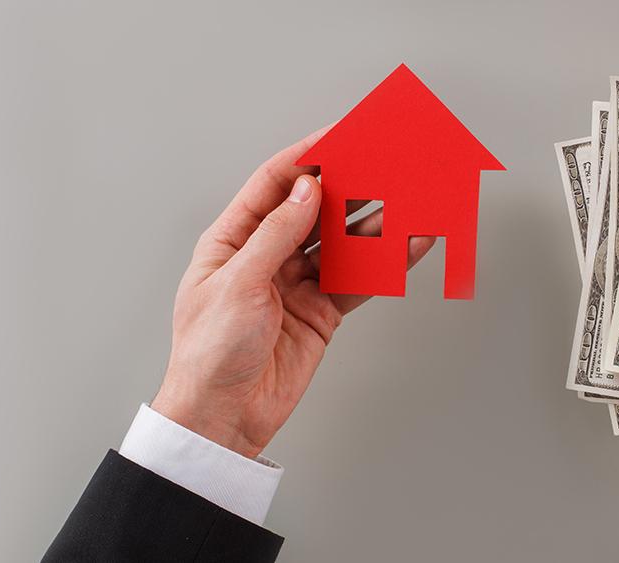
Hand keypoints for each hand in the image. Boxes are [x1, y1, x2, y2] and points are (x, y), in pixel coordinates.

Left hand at [151, 128, 434, 457]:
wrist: (224, 417)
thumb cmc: (209, 353)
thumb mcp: (238, 284)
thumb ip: (277, 235)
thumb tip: (306, 192)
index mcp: (234, 240)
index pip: (274, 184)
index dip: (307, 156)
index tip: (340, 135)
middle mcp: (267, 256)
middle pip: (315, 209)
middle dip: (350, 185)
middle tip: (385, 163)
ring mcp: (297, 284)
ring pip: (343, 243)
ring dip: (375, 222)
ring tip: (409, 200)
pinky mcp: (322, 312)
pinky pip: (357, 279)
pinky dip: (384, 263)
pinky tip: (407, 245)